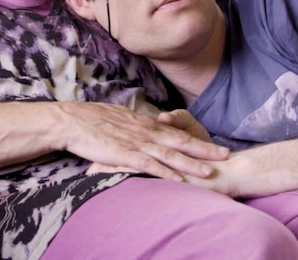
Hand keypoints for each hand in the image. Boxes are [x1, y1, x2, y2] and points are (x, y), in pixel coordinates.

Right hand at [86, 109, 214, 175]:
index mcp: (143, 122)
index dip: (194, 138)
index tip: (211, 144)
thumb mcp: (117, 118)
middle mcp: (145, 131)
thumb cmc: (89, 119)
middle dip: (204, 148)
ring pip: (170, 153)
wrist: (71, 120)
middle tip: (225, 154)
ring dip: (192, 162)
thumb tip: (142, 129)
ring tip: (211, 170)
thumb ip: (132, 125)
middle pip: (180, 140)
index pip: (174, 131)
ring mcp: (136, 142)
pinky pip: (150, 165)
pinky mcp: (125, 154)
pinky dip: (167, 172)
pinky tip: (180, 179)